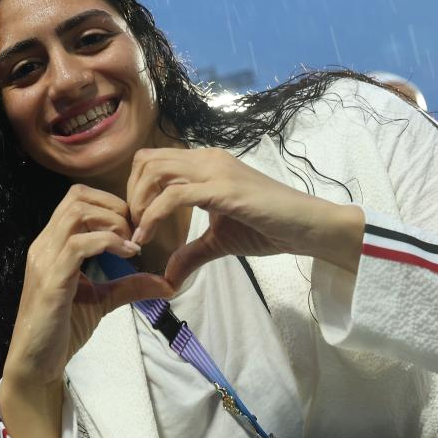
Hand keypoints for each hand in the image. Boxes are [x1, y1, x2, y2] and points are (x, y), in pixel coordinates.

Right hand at [0, 185, 173, 437]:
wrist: (36, 363)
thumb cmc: (62, 330)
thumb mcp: (101, 300)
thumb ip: (129, 286)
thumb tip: (166, 283)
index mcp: (51, 245)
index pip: (76, 199)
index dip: (109, 203)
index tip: (133, 226)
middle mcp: (43, 246)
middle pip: (76, 197)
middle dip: (113, 207)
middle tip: (135, 232)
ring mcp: (44, 261)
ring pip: (76, 213)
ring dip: (112, 222)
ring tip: (131, 243)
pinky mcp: (51, 280)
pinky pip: (78, 244)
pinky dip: (109, 242)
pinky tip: (128, 255)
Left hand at [126, 148, 364, 287]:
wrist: (307, 227)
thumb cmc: (269, 228)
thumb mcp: (220, 241)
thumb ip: (192, 253)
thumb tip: (169, 277)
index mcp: (204, 163)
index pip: (153, 160)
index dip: (135, 188)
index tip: (135, 221)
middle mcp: (207, 159)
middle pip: (146, 160)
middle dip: (130, 193)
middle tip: (133, 226)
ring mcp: (215, 170)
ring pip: (155, 171)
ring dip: (138, 202)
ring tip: (139, 231)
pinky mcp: (222, 189)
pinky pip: (174, 195)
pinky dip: (153, 216)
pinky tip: (147, 237)